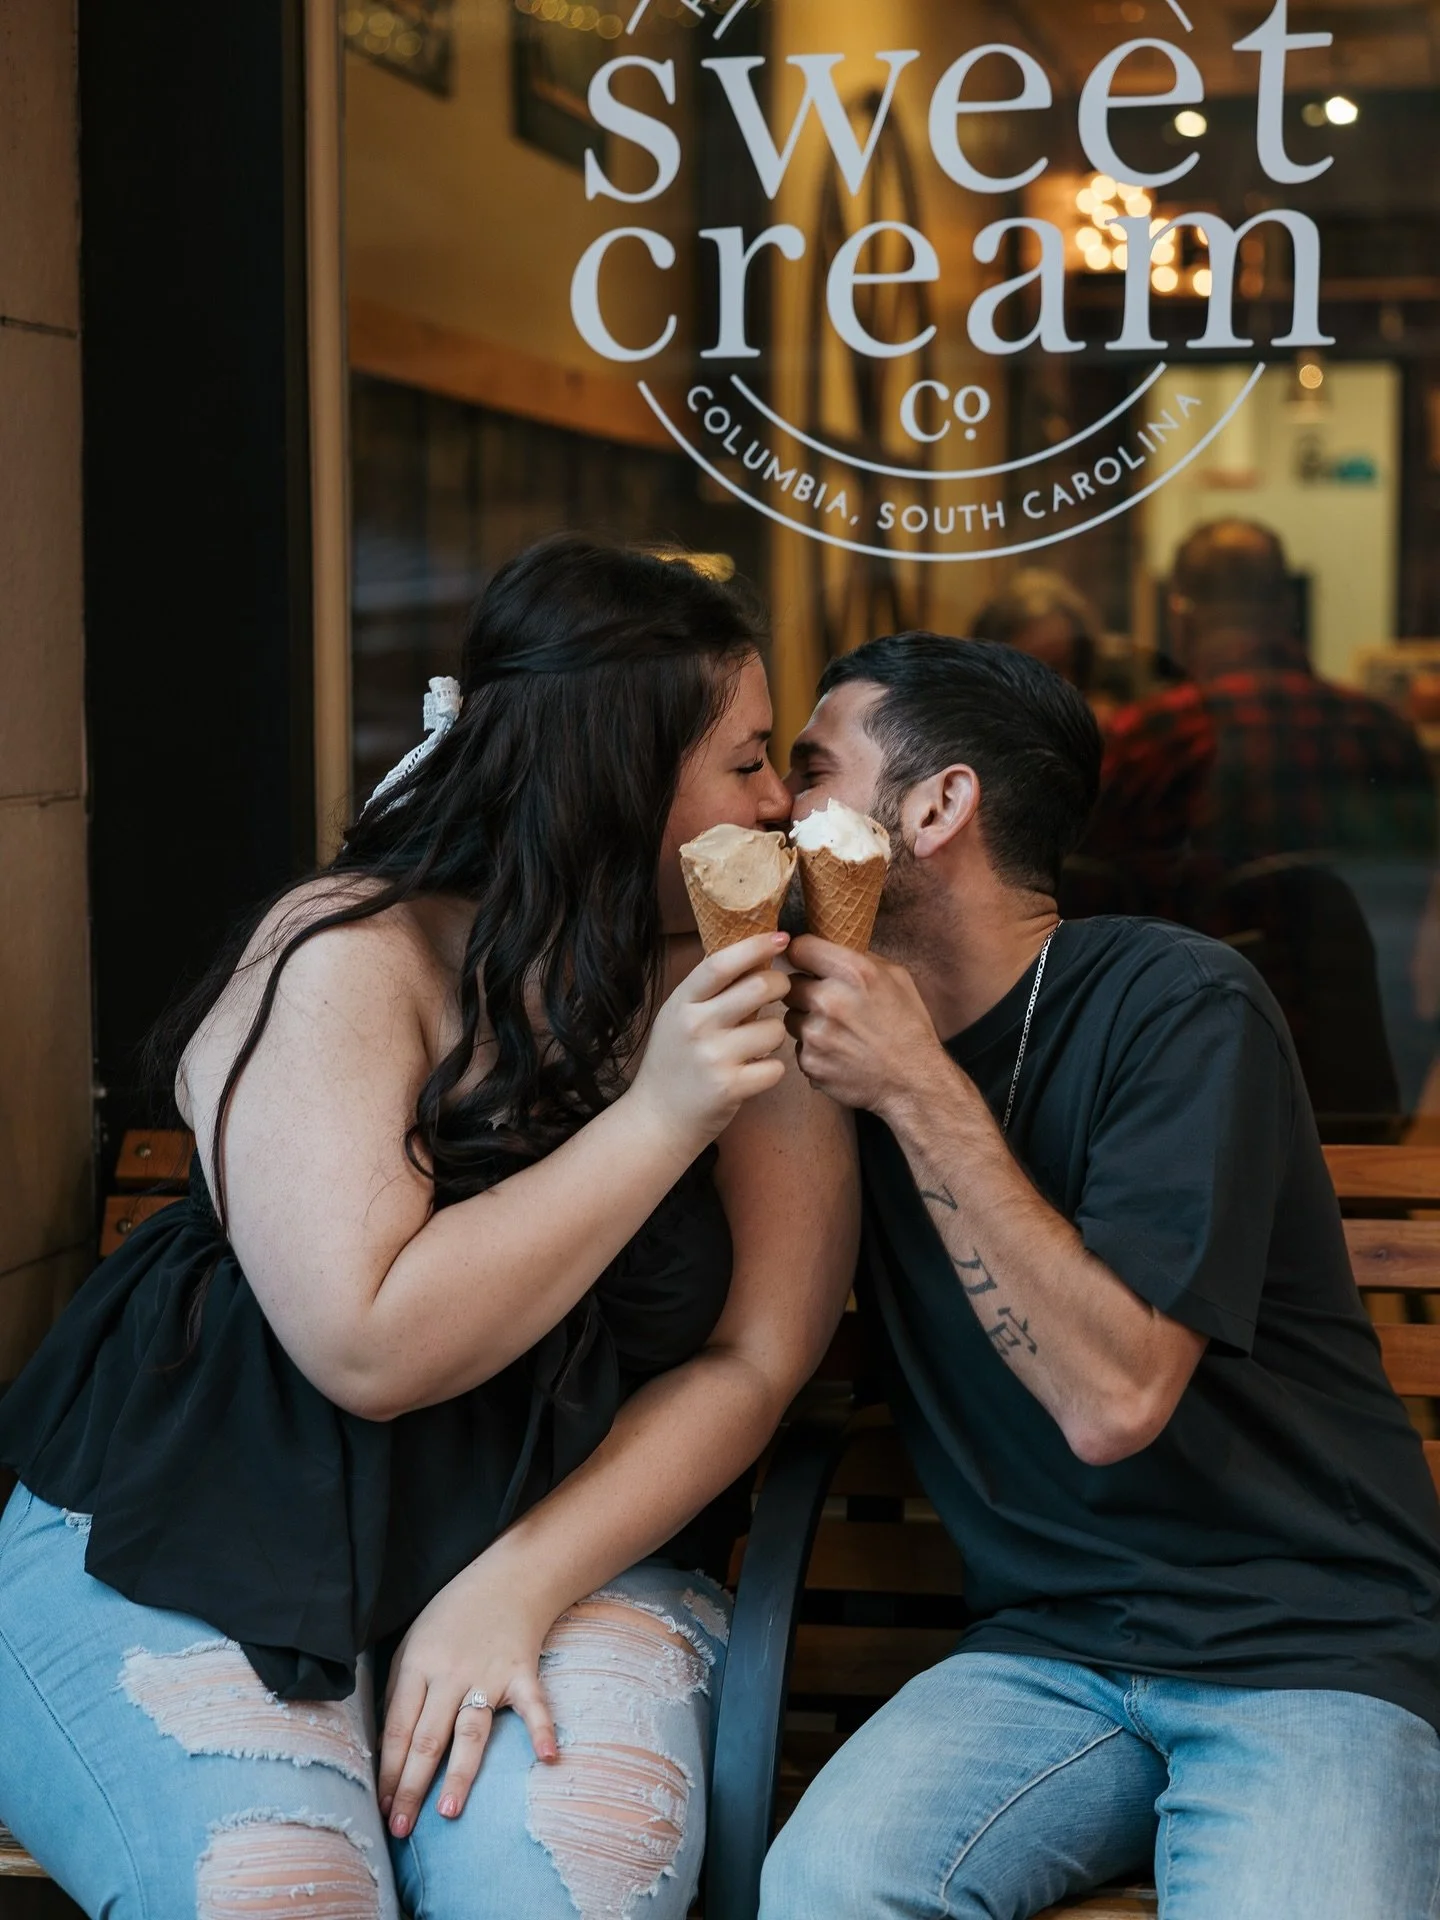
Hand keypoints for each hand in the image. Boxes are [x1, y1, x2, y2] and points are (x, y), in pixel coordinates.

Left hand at [379, 1547, 559, 1838]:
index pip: (396, 1729)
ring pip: (470, 1732)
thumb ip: (402, 1690)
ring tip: (448, 1812)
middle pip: (427, 1738)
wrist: (508, 1577)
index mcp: (417, 1666)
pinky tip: (548, 1757)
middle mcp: (450, 1674)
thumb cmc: (453, 1614)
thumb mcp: (413, 1641)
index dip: (387, 1771)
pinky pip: (533, 1705)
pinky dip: (542, 1730)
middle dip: (411, 1787)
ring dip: (459, 1773)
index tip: (381, 1808)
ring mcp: (488, 1674)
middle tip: (401, 1829)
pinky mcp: (523, 1672)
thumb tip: (387, 1745)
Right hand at [629, 933, 791, 1147]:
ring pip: (775, 1029)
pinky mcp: (730, 1088)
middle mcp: (695, 1026)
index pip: (720, 963)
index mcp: (682, 1003)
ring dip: (777, 1034)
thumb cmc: (675, 1062)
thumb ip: (709, 991)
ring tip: (759, 1044)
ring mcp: (712, 1058)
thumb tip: (752, 954)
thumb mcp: (678, 1017)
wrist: (656, 1119)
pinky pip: (776, 1067)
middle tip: (782, 990)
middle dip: (782, 985)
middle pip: (759, 988)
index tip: (781, 937)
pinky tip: (756, 1071)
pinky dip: (773, 1069)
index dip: (755, 946)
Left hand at [786, 935, 941, 1115]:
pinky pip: (799, 1047)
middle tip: (826, 1002)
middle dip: (804, 990)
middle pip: (789, 984)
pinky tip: (839, 1053)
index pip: (799, 948)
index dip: (802, 955)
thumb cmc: (909, 1028)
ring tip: (837, 1031)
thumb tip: (828, 947)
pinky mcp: (809, 1062)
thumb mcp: (897, 978)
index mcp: (854, 972)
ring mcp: (816, 1034)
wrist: (915, 1082)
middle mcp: (830, 1000)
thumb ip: (860, 958)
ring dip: (806, 1021)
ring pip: (790, 1017)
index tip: (805, 961)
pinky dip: (814, 1050)